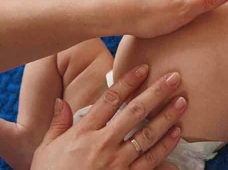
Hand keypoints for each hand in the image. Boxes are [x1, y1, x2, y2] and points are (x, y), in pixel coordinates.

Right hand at [31, 65, 186, 169]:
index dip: (128, 81)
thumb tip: (60, 101)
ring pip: (148, 135)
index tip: (144, 68)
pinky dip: (165, 147)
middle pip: (135, 112)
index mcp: (83, 133)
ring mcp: (116, 163)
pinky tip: (177, 133)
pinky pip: (151, 161)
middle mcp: (102, 144)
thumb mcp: (45, 151)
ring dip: (167, 117)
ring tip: (182, 101)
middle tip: (175, 77)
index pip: (110, 100)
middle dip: (156, 92)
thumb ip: (57, 124)